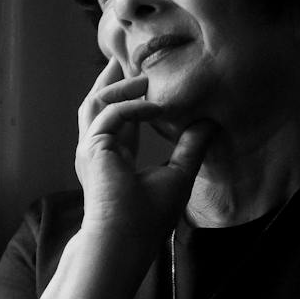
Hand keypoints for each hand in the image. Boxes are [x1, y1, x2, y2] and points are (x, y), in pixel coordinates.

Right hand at [75, 60, 211, 240]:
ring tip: (141, 71)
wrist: (124, 242)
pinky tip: (154, 105)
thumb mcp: (178, 174)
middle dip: (113, 79)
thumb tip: (209, 123)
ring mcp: (91, 148)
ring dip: (120, 85)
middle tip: (126, 56)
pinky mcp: (93, 148)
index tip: (144, 78)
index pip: (117, 118)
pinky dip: (132, 106)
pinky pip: (112, 114)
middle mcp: (97, 150)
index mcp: (113, 157)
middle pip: (99, 103)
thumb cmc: (146, 219)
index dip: (129, 97)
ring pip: (98, 102)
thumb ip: (190, 147)